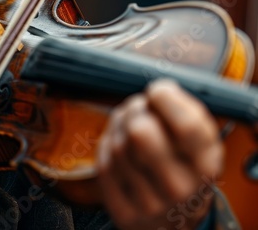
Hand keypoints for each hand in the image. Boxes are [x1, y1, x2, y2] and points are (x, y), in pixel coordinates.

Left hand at [97, 79, 222, 229]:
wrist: (175, 220)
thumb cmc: (184, 168)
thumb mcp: (200, 142)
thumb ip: (184, 112)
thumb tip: (159, 91)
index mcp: (205, 166)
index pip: (186, 127)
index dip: (166, 100)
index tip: (158, 91)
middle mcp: (179, 188)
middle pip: (141, 132)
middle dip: (135, 110)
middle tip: (139, 107)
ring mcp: (149, 203)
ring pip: (117, 144)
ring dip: (118, 126)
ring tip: (129, 125)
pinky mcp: (123, 210)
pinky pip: (104, 164)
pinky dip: (107, 147)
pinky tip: (118, 146)